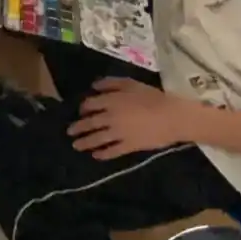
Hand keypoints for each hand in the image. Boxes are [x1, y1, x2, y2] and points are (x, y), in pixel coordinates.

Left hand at [69, 79, 191, 159]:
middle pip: (90, 123)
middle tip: (70, 132)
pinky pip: (112, 151)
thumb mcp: (130, 83)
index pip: (90, 105)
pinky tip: (96, 156)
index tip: (81, 111)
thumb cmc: (152, 97)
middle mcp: (110, 117)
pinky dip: (102, 154)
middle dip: (78, 128)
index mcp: (110, 101)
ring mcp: (118, 133)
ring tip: (76, 146)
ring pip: (97, 139)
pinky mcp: (128, 146)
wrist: (170, 117)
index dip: (84, 108)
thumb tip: (94, 86)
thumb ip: (111, 83)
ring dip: (85, 142)